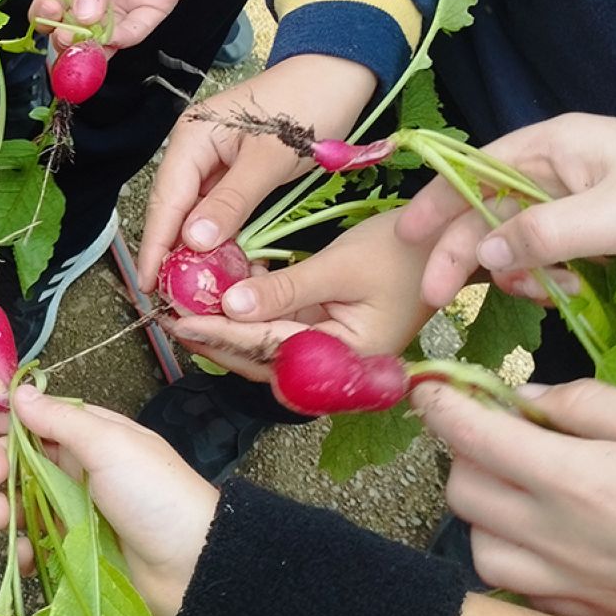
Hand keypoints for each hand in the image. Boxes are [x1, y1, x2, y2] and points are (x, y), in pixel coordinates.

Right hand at [0, 386, 217, 615]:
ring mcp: (76, 513)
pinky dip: (20, 549)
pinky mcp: (74, 552)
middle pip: (21, 461)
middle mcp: (81, 471)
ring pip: (21, 504)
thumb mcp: (110, 444)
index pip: (36, 418)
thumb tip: (19, 394)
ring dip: (0, 508)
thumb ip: (59, 420)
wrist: (194, 567)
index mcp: (93, 437)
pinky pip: (34, 546)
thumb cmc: (156, 495)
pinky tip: (20, 553)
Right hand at [29, 0, 222, 48]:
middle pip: (78, 27)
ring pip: (106, 36)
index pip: (53, 4)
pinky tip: (115, 38)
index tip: (47, 21)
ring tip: (87, 49)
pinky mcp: (156, 3)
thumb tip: (82, 15)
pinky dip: (125, 38)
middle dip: (69, 39)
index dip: (47, 17)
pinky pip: (137, 29)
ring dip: (96, 47)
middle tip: (65, 41)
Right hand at [137, 54, 376, 289]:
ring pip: (196, 215)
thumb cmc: (308, 105)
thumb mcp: (271, 158)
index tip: (148, 285)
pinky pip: (219, 212)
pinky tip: (222, 265)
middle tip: (170, 299)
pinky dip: (220, 238)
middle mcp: (194, 151)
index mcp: (192, 139)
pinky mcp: (235, 172)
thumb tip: (194, 242)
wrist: (340, 76)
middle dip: (171, 254)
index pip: (166, 201)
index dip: (155, 246)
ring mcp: (214, 162)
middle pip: (175, 211)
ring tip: (193, 291)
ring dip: (196, 251)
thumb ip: (233, 201)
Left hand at [165, 211, 435, 380]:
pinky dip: (250, 316)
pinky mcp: (325, 337)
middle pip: (261, 360)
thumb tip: (231, 305)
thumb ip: (285, 291)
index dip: (221, 333)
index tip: (179, 319)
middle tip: (168, 316)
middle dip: (213, 337)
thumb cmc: (404, 252)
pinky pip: (278, 333)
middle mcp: (336, 369)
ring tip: (185, 306)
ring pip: (264, 349)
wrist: (447, 246)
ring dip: (226, 328)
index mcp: (347, 360)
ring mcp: (330, 356)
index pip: (269, 349)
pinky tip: (223, 292)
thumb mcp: (340, 266)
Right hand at [398, 114, 615, 306]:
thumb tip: (483, 253)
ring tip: (537, 293)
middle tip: (437, 295)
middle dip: (464, 252)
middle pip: (488, 212)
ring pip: (518, 245)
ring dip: (515, 273)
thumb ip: (544, 234)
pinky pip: (553, 265)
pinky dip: (549, 283)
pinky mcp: (604, 243)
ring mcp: (582, 210)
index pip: (474, 170)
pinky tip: (565, 294)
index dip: (436, 204)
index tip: (405, 242)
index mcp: (557, 146)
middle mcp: (560, 174)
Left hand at [414, 379, 615, 615]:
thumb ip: (589, 405)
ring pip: (479, 548)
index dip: (442, 404)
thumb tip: (529, 399)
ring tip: (521, 484)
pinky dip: (514, 558)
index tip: (432, 386)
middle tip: (497, 429)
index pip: (473, 436)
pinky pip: (520, 589)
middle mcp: (560, 537)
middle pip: (463, 492)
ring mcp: (573, 583)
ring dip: (484, 510)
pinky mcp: (594, 614)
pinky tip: (545, 534)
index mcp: (576, 480)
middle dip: (465, 452)